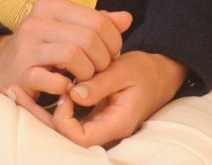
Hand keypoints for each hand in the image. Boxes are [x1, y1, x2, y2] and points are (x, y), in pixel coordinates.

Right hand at [0, 0, 134, 100]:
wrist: (3, 69)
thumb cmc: (44, 48)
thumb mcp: (70, 30)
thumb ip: (98, 24)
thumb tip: (127, 18)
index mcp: (51, 5)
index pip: (98, 20)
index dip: (113, 41)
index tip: (111, 54)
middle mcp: (37, 21)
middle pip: (89, 37)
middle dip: (103, 59)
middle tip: (101, 70)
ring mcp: (26, 46)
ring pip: (74, 54)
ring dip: (88, 72)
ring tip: (85, 78)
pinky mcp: (21, 72)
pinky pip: (55, 79)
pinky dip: (66, 86)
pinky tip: (66, 87)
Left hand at [53, 50, 187, 148]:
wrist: (161, 74)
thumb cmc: (144, 70)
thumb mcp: (123, 70)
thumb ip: (99, 84)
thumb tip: (73, 94)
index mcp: (119, 123)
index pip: (81, 138)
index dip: (65, 120)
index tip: (67, 93)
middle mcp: (110, 132)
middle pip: (72, 140)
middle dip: (54, 119)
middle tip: (50, 93)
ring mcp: (104, 129)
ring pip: (71, 135)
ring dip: (57, 116)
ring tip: (52, 92)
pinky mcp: (99, 122)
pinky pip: (76, 126)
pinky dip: (64, 113)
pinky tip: (63, 95)